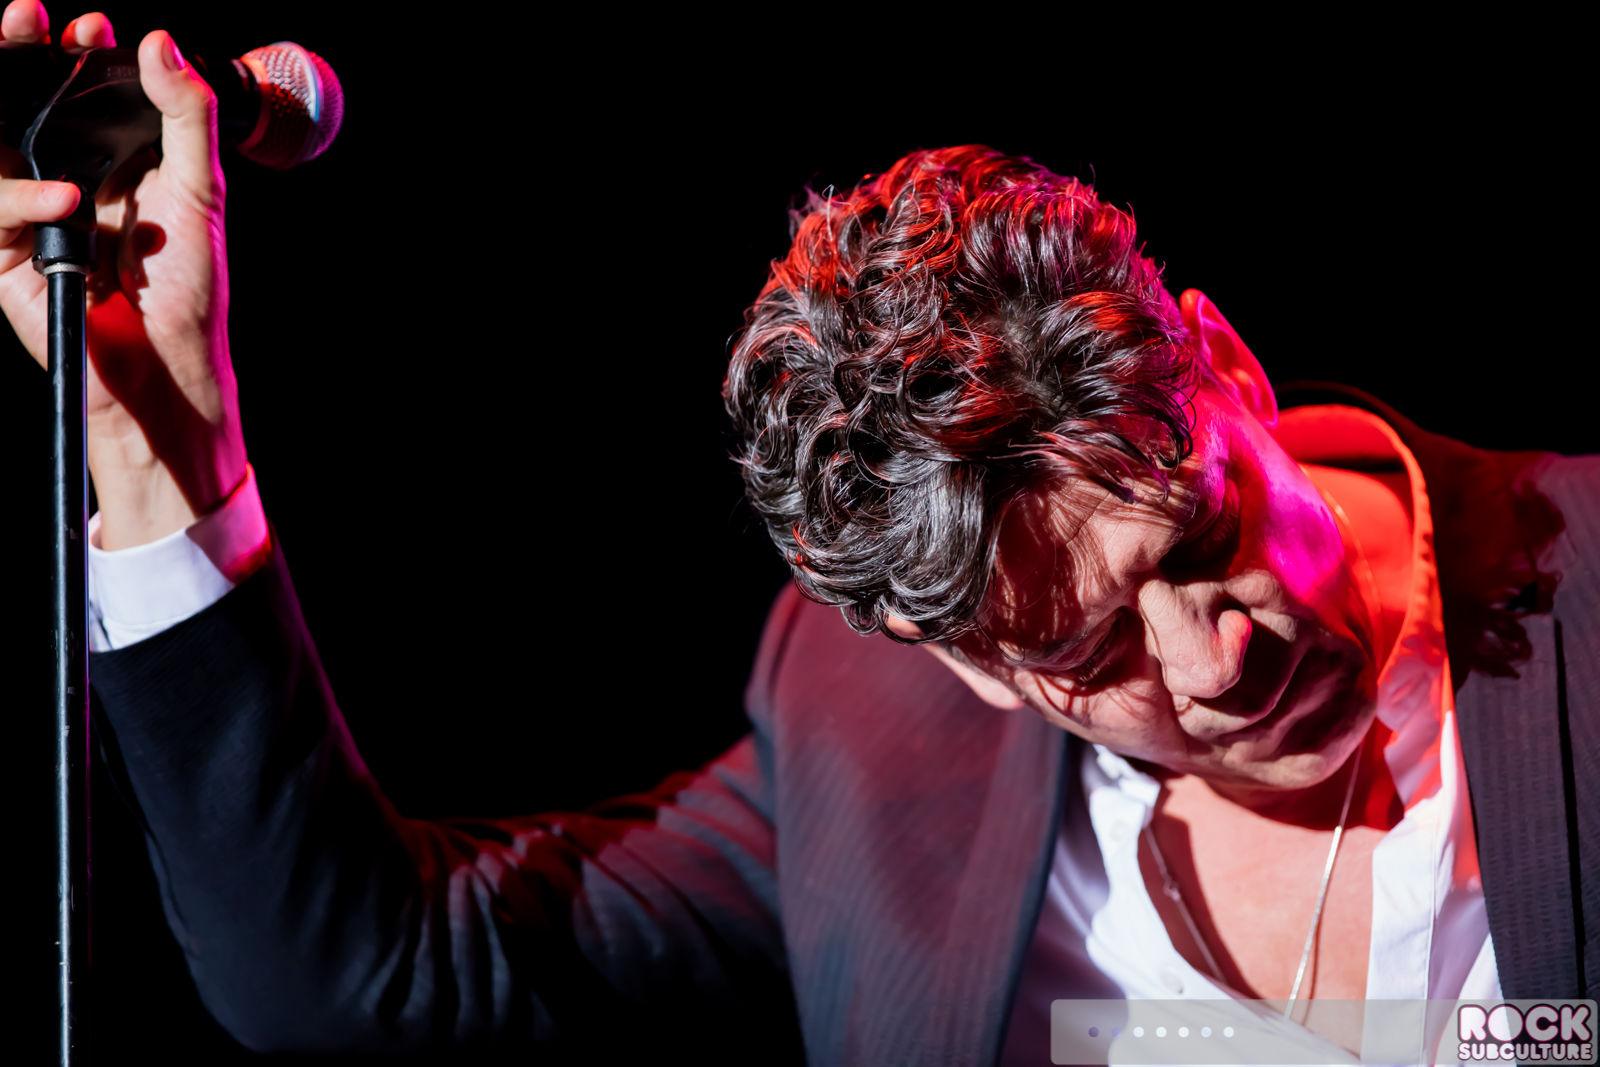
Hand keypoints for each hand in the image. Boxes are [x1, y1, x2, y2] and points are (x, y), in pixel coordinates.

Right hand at [0, 0, 244, 549]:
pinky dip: (23, 198)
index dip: (81, 55)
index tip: (91, 26)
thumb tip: (158, 42)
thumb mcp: (200, 193)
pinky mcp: (7, 253)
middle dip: (22, 57)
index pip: (86, 95)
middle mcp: (70, 181)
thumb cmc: (190, 290)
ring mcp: (34, 215)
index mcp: (117, 165)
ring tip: (26, 58)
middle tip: (28, 19)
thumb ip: (185, 118)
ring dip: (4, 102)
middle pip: (29, 106)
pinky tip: (66, 202)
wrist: (168, 369)